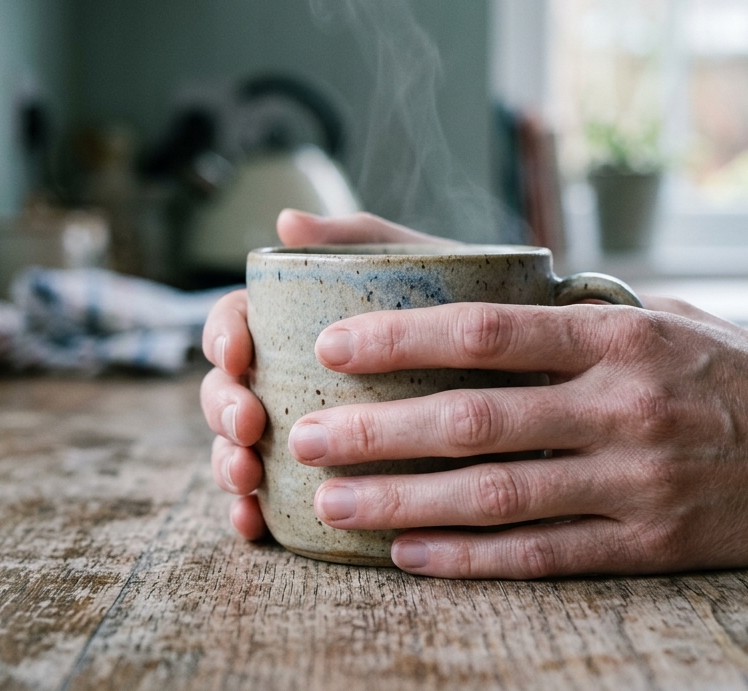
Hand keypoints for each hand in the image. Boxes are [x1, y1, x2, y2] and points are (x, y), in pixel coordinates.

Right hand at [201, 209, 452, 540]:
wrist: (525, 373)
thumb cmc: (460, 309)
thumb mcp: (418, 266)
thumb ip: (360, 239)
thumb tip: (287, 224)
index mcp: (292, 326)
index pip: (235, 323)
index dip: (222, 336)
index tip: (239, 353)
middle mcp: (284, 381)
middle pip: (226, 390)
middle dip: (222, 408)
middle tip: (248, 424)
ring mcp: (298, 435)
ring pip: (237, 449)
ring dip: (227, 463)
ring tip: (247, 477)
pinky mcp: (319, 484)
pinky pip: (269, 507)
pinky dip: (250, 515)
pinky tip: (253, 524)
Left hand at [283, 300, 747, 578]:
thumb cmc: (738, 370)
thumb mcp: (662, 314)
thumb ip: (569, 309)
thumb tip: (467, 289)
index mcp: (620, 333)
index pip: (488, 330)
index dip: (400, 337)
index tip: (331, 345)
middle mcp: (624, 404)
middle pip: (474, 419)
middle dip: (377, 430)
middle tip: (303, 437)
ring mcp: (638, 479)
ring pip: (496, 495)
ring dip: (403, 503)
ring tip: (333, 504)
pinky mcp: (651, 543)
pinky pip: (542, 555)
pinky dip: (470, 559)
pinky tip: (410, 557)